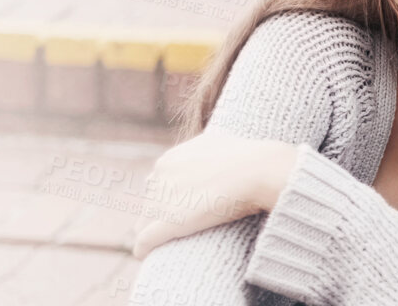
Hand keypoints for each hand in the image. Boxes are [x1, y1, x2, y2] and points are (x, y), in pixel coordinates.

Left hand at [129, 130, 298, 258]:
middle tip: (171, 228)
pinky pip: (145, 240)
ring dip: (149, 233)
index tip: (177, 209)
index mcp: (168, 161)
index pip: (157, 185)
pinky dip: (142, 249)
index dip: (166, 199)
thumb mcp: (214, 143)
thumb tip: (206, 150)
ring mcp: (162, 200)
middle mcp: (159, 178)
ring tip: (155, 245)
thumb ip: (201, 150)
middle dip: (157, 214)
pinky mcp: (168, 222)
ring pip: (144, 222)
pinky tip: (143, 255)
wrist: (254, 170)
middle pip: (150, 203)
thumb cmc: (243, 157)